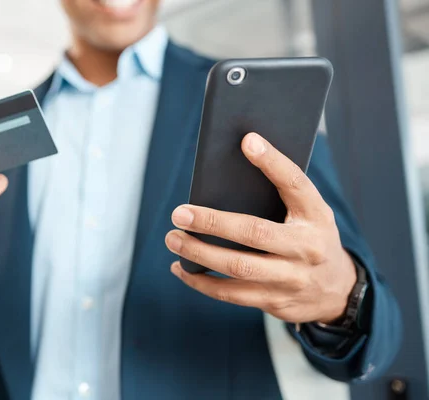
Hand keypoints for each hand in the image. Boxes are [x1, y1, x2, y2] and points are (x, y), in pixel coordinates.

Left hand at [165, 132, 356, 323]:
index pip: (295, 184)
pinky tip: (181, 269)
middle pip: (254, 232)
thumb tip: (235, 163)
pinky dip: (201, 282)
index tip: (247, 141)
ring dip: (199, 254)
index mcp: (315, 216)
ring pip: (237, 268)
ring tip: (173, 239)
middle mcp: (306, 247)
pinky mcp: (274, 301)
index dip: (272, 162)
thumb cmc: (312, 239)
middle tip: (179, 213)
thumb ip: (282, 192)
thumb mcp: (310, 212)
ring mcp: (290, 278)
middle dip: (212, 223)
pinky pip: (231, 294)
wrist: (339, 291)